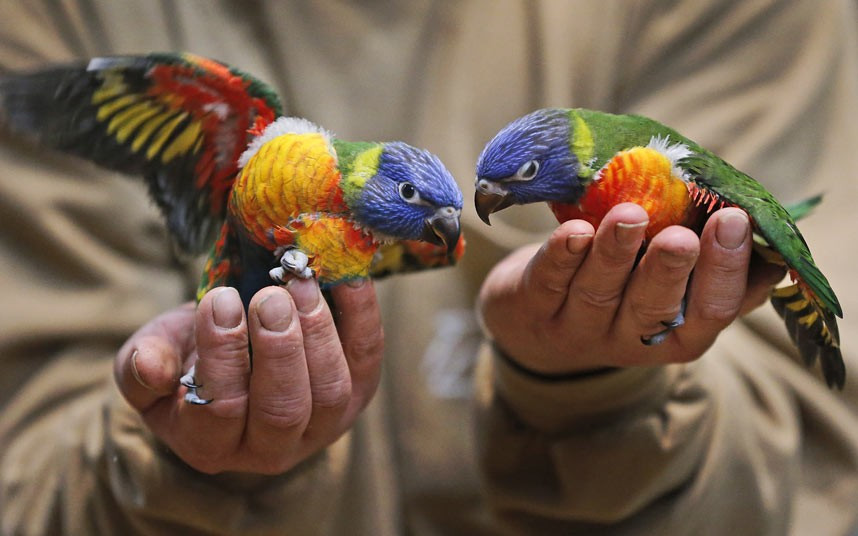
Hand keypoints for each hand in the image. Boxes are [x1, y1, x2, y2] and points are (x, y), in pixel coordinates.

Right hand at [114, 279, 383, 474]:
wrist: (233, 351)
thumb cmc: (186, 356)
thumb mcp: (151, 359)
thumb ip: (142, 368)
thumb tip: (150, 367)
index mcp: (210, 443)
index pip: (218, 410)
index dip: (221, 355)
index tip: (219, 299)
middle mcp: (270, 448)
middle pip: (283, 410)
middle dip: (279, 349)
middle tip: (271, 297)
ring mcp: (321, 425)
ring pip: (331, 392)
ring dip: (319, 333)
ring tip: (301, 283)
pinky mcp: (357, 394)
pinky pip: (367, 358)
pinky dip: (362, 316)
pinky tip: (347, 277)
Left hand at [478, 203, 784, 374]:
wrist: (534, 320)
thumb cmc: (622, 288)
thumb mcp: (672, 288)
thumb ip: (716, 270)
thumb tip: (774, 244)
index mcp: (676, 334)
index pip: (710, 312)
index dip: (724, 271)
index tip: (733, 219)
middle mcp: (628, 339)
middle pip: (652, 310)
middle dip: (668, 271)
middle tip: (681, 236)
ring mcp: (576, 327)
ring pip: (598, 293)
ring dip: (614, 254)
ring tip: (629, 216)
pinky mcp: (530, 307)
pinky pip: (547, 282)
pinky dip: (560, 256)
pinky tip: (574, 231)